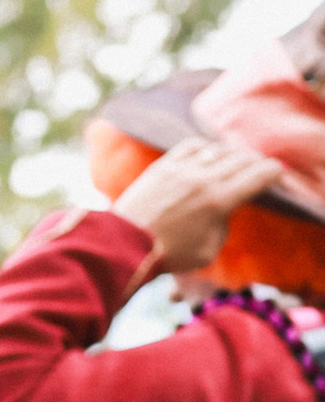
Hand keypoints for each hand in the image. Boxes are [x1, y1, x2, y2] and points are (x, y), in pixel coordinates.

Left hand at [105, 135, 276, 276]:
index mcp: (220, 200)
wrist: (125, 244)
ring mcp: (183, 168)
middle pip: (242, 159)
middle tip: (258, 167)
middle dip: (255, 162)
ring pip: (218, 150)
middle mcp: (204, 178)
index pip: (258, 175)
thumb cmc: (169, 255)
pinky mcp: (164, 165)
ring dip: (232, 154)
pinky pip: (192, 145)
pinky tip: (208, 154)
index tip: (276, 174)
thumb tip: (226, 208)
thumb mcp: (209, 250)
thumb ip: (224, 224)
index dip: (273, 172)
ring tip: (236, 161)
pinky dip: (205, 147)